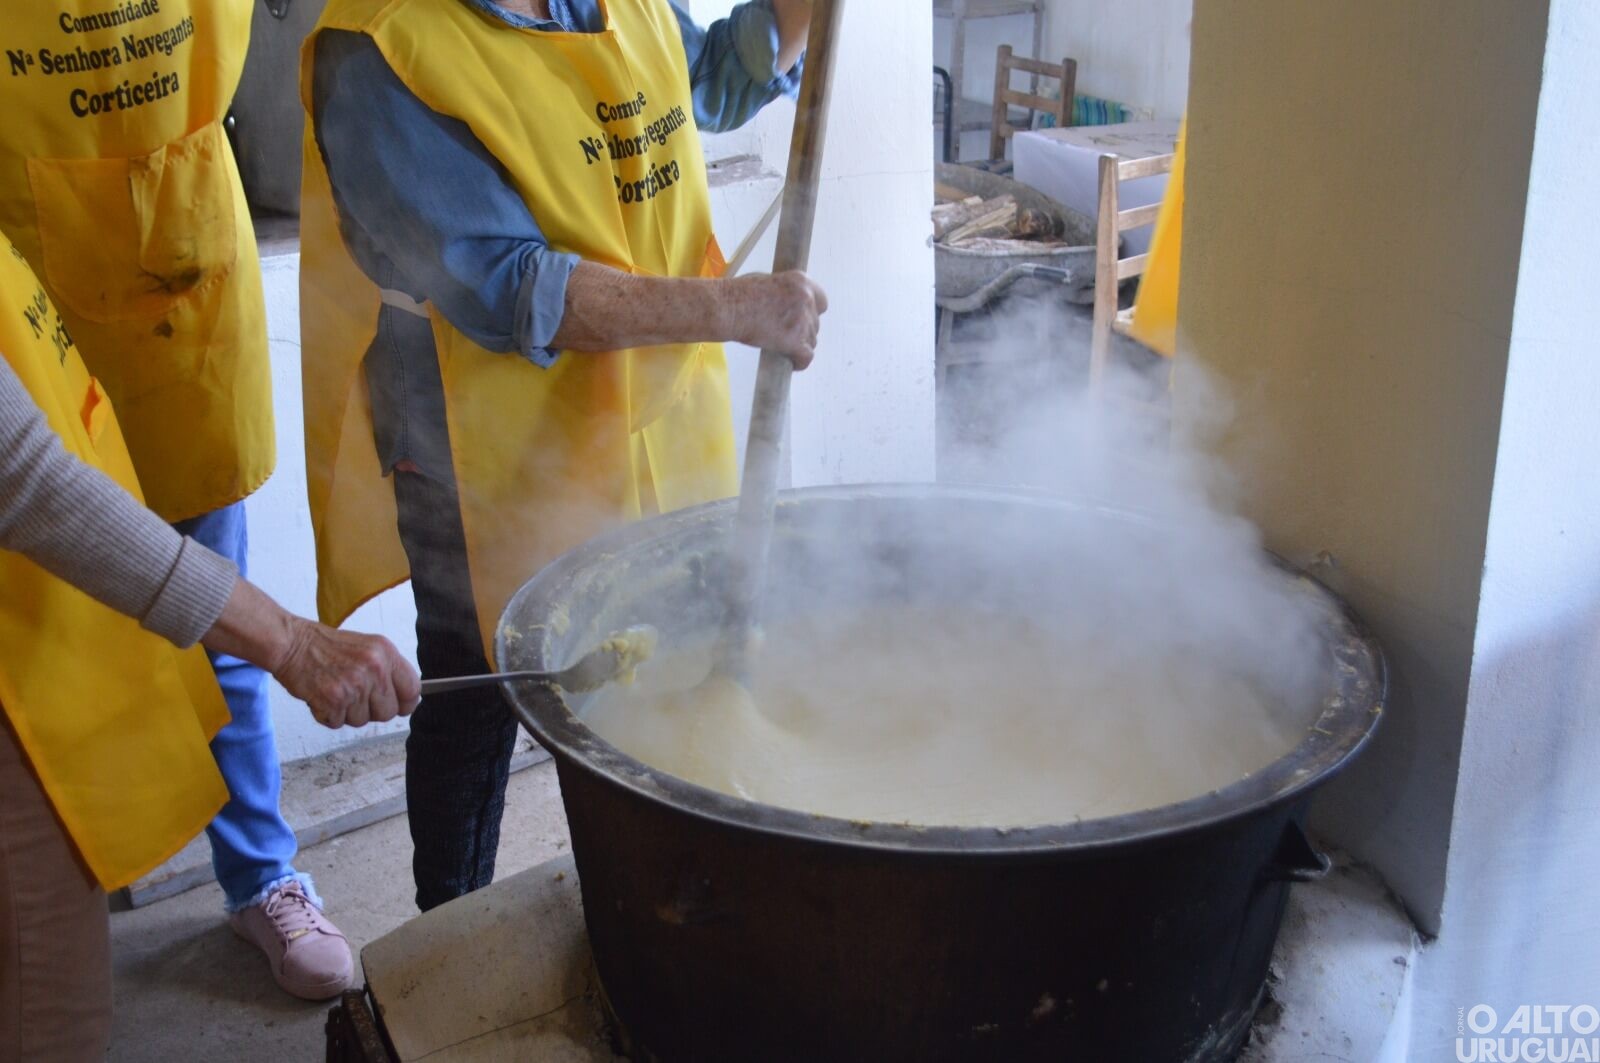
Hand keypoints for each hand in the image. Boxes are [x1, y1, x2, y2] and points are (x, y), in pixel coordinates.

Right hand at [271, 619, 420, 728]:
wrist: (291, 643)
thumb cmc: (325, 647)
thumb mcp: (367, 648)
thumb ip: (388, 671)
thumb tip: (406, 697)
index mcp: (386, 653)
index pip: (412, 690)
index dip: (405, 702)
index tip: (398, 705)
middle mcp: (374, 669)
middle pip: (388, 712)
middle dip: (372, 710)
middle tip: (355, 695)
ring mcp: (354, 686)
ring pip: (362, 720)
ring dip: (347, 712)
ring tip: (336, 690)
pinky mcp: (334, 701)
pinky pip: (338, 723)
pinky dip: (328, 715)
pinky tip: (322, 696)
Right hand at [725, 271, 828, 368]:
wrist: (727, 308)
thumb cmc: (738, 294)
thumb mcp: (768, 282)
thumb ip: (785, 293)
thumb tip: (788, 305)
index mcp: (801, 281)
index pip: (822, 301)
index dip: (812, 313)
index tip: (803, 319)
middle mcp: (806, 299)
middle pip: (815, 323)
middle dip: (802, 331)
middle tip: (785, 335)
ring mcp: (802, 321)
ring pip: (811, 341)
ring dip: (799, 346)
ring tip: (783, 348)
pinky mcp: (795, 341)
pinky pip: (806, 357)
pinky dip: (799, 362)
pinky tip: (791, 363)